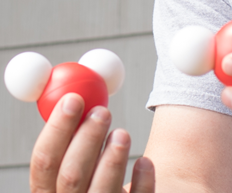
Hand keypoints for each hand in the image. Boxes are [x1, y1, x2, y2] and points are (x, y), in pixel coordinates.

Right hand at [30, 93, 154, 191]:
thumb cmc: (95, 173)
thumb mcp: (78, 156)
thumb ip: (73, 130)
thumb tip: (77, 91)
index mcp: (47, 191)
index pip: (44, 163)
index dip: (57, 129)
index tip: (74, 98)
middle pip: (71, 177)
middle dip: (87, 140)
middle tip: (103, 111)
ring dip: (112, 159)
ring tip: (122, 134)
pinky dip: (142, 181)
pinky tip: (143, 163)